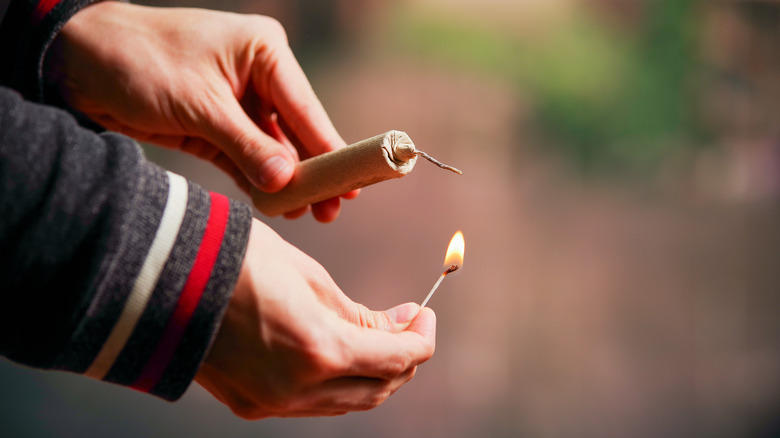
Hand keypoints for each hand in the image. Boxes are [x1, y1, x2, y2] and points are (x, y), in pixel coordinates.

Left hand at [49, 3, 357, 221]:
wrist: (79, 63)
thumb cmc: (140, 62)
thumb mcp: (199, 106)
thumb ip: (246, 146)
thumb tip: (288, 182)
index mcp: (263, 52)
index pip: (306, 107)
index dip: (329, 148)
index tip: (352, 181)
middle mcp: (258, 75)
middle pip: (296, 130)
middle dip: (312, 170)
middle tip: (333, 208)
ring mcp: (237, 102)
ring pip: (273, 148)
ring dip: (286, 181)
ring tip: (308, 213)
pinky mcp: (215, 125)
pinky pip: (246, 157)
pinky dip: (258, 179)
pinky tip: (275, 203)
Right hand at [195, 220, 435, 418]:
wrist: (159, 276)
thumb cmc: (237, 260)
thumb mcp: (308, 276)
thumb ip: (356, 312)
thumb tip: (397, 325)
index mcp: (319, 350)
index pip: (397, 359)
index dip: (421, 338)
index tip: (424, 313)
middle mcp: (299, 389)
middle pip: (378, 389)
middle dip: (403, 357)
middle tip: (407, 323)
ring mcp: (272, 403)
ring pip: (346, 402)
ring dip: (372, 373)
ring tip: (377, 335)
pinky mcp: (249, 405)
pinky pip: (312, 403)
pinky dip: (336, 381)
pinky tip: (337, 351)